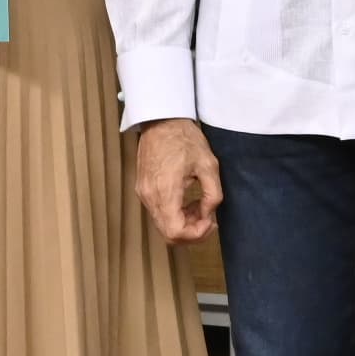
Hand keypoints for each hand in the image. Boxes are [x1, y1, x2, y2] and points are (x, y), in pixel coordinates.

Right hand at [133, 118, 222, 244]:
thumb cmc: (185, 139)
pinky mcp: (142, 190)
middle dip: (192, 232)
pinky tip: (188, 201)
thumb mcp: (209, 165)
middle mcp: (150, 197)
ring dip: (184, 224)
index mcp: (165, 191)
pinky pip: (158, 213)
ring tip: (201, 207)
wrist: (162, 121)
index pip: (175, 232)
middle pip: (168, 234)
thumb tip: (209, 215)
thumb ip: (212, 195)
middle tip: (209, 218)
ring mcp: (143, 194)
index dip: (196, 234)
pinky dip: (175, 215)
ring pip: (163, 225)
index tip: (211, 221)